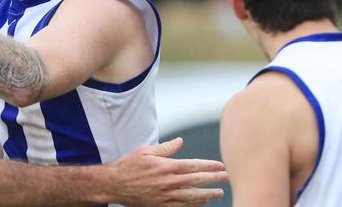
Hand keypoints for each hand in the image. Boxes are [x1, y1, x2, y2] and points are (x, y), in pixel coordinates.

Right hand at [111, 137, 226, 206]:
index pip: (193, 166)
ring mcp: (165, 196)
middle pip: (196, 181)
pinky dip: (193, 204)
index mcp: (165, 167)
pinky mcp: (161, 205)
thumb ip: (165, 148)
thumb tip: (180, 141)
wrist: (115, 184)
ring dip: (207, 194)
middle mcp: (168, 182)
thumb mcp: (145, 151)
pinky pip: (181, 206)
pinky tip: (201, 202)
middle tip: (226, 178)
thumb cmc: (129, 166)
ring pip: (192, 196)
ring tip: (218, 193)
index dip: (209, 166)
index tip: (220, 165)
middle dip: (214, 179)